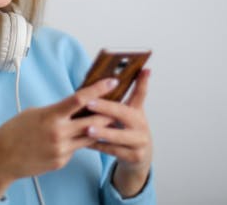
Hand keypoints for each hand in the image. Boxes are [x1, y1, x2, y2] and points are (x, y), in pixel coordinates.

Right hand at [0, 77, 118, 198]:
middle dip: (108, 112)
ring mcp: (62, 149)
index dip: (99, 88)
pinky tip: (77, 137)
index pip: (80, 98)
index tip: (112, 81)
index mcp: (51, 115)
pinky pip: (76, 149)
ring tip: (107, 119)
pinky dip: (79, 141)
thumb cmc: (14, 132)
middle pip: (94, 120)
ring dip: (98, 128)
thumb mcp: (34, 113)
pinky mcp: (61, 161)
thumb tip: (73, 107)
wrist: (1, 158)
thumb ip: (56, 111)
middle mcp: (59, 133)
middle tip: (119, 103)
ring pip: (89, 136)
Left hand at [85, 68, 152, 196]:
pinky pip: (113, 151)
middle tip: (89, 103)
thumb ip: (120, 97)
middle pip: (124, 114)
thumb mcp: (127, 112)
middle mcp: (141, 125)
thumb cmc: (126, 128)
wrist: (138, 156)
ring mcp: (139, 142)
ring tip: (87, 128)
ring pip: (118, 136)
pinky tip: (84, 143)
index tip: (137, 70)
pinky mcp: (134, 157)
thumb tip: (110, 76)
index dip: (141, 81)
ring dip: (101, 132)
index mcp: (138, 111)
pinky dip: (98, 146)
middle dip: (105, 108)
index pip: (141, 92)